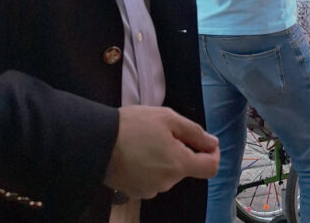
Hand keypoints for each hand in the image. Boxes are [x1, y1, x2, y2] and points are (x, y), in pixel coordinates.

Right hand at [104, 105, 219, 198]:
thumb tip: (213, 143)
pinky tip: (135, 153)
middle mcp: (168, 182)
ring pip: (167, 172)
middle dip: (180, 150)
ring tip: (144, 140)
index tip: (206, 142)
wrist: (97, 141)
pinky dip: (148, 167)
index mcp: (179, 164)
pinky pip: (151, 179)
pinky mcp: (136, 191)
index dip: (213, 153)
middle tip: (161, 131)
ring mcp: (151, 190)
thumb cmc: (133, 126)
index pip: (211, 168)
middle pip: (185, 167)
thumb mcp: (166, 118)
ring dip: (163, 158)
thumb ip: (194, 131)